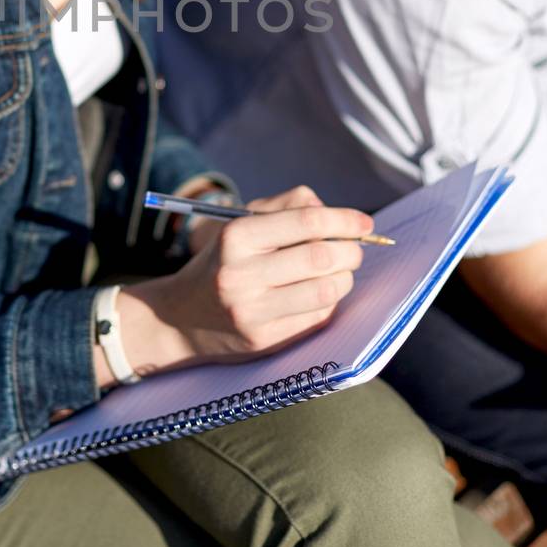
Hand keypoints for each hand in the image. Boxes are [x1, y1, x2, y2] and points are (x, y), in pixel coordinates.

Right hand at [117, 185, 370, 374]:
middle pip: (321, 257)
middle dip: (351, 251)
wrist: (180, 318)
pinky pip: (317, 317)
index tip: (365, 222)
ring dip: (345, 278)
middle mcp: (241, 274)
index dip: (344, 220)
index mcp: (236, 236)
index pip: (306, 221)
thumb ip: (286, 206)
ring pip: (326, 290)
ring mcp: (252, 310)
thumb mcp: (241, 223)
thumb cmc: (223, 261)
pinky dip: (330, 301)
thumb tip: (331, 210)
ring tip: (340, 271)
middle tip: (355, 249)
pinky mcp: (264, 339)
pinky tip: (321, 293)